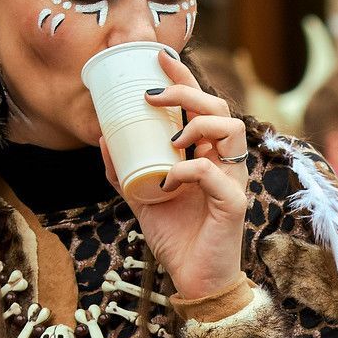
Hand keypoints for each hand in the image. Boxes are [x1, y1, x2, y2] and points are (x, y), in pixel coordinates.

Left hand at [103, 49, 248, 304]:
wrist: (193, 280)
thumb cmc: (176, 237)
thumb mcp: (141, 198)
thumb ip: (125, 170)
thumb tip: (103, 136)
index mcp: (206, 154)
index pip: (201, 106)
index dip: (184, 79)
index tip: (159, 58)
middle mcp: (224, 162)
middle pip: (219, 108)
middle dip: (187, 93)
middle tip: (152, 95)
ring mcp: (233, 181)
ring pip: (230, 129)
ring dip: (197, 125)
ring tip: (170, 138)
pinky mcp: (233, 203)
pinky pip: (214, 173)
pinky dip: (188, 170)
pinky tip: (168, 180)